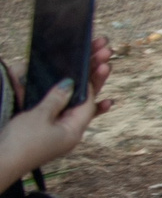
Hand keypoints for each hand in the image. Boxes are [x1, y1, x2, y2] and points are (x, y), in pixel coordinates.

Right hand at [0, 37, 113, 184]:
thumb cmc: (19, 143)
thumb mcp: (39, 117)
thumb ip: (56, 99)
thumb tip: (70, 84)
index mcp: (73, 131)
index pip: (89, 102)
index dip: (92, 81)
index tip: (96, 62)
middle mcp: (68, 132)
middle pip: (85, 100)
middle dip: (94, 78)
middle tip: (105, 54)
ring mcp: (56, 133)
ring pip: (73, 104)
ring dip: (83, 85)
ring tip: (102, 67)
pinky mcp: (41, 131)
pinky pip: (55, 109)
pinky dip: (60, 96)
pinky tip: (68, 87)